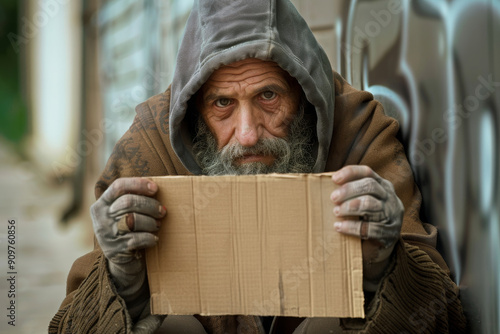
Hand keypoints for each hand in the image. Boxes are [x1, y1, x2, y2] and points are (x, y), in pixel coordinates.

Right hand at [90, 177, 165, 318]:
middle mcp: (100, 218)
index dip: (138, 184)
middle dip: (150, 205)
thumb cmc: (130, 231)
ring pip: (133, 220)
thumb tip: (154, 188)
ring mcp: (106, 234)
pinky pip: (137, 239)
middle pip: (128, 202)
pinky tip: (154, 239)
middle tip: (162, 211)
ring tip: (157, 225)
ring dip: (151, 222)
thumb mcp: (125, 213)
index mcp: (102, 204)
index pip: (118, 186)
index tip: (155, 188)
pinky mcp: (115, 250)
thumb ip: (133, 200)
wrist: (124, 264)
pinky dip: (150, 238)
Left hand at [331, 166, 402, 287]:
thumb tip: (322, 184)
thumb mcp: (360, 203)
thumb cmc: (364, 220)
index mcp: (382, 186)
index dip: (350, 173)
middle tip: (333, 198)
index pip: (367, 172)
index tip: (334, 179)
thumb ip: (349, 193)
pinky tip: (339, 227)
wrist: (379, 248)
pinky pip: (371, 228)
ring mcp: (392, 215)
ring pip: (370, 204)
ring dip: (350, 207)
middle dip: (349, 190)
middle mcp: (389, 197)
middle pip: (370, 186)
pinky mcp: (389, 233)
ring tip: (336, 212)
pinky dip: (352, 227)